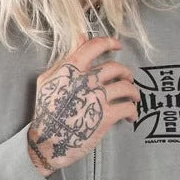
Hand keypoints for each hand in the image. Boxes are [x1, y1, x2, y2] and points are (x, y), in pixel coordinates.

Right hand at [27, 36, 139, 175]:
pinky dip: (133, 111)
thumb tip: (81, 38)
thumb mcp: (48, 80)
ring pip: (127, 87)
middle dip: (126, 73)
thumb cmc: (45, 110)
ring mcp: (97, 98)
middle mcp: (86, 80)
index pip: (95, 47)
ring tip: (133, 98)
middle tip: (127, 79)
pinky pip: (128, 108)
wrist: (46, 141)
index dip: (110, 43)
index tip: (118, 45)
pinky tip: (131, 116)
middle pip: (116, 68)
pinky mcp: (106, 117)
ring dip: (134, 92)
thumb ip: (65, 59)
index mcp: (71, 69)